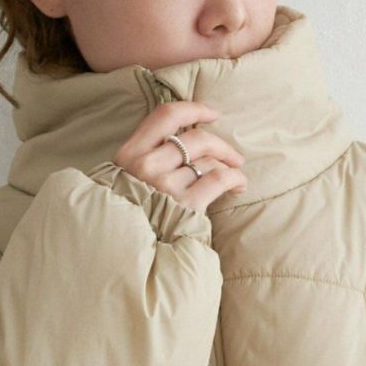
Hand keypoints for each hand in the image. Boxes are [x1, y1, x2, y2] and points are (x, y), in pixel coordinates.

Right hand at [112, 100, 247, 213]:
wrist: (130, 257)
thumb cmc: (134, 218)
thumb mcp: (126, 182)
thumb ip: (147, 158)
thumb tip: (187, 135)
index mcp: (129, 156)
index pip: (165, 116)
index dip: (194, 108)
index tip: (213, 113)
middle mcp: (145, 167)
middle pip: (195, 137)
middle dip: (220, 144)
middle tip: (233, 157)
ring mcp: (164, 187)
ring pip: (208, 160)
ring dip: (229, 165)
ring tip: (236, 174)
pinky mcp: (185, 206)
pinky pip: (219, 179)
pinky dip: (235, 179)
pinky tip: (239, 186)